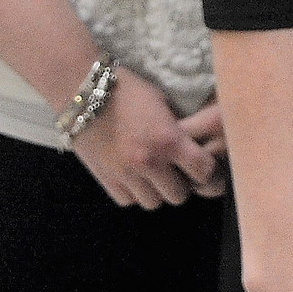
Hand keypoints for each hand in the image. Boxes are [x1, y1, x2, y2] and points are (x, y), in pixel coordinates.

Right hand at [71, 72, 220, 209]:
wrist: (82, 91)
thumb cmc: (126, 89)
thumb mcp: (161, 102)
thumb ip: (177, 129)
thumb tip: (192, 145)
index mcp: (168, 140)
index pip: (203, 172)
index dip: (209, 173)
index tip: (206, 169)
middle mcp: (150, 162)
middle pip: (179, 195)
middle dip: (181, 183)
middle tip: (175, 170)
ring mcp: (126, 175)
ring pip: (154, 202)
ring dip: (156, 190)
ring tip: (151, 173)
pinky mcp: (106, 180)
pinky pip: (129, 200)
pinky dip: (133, 192)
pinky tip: (131, 175)